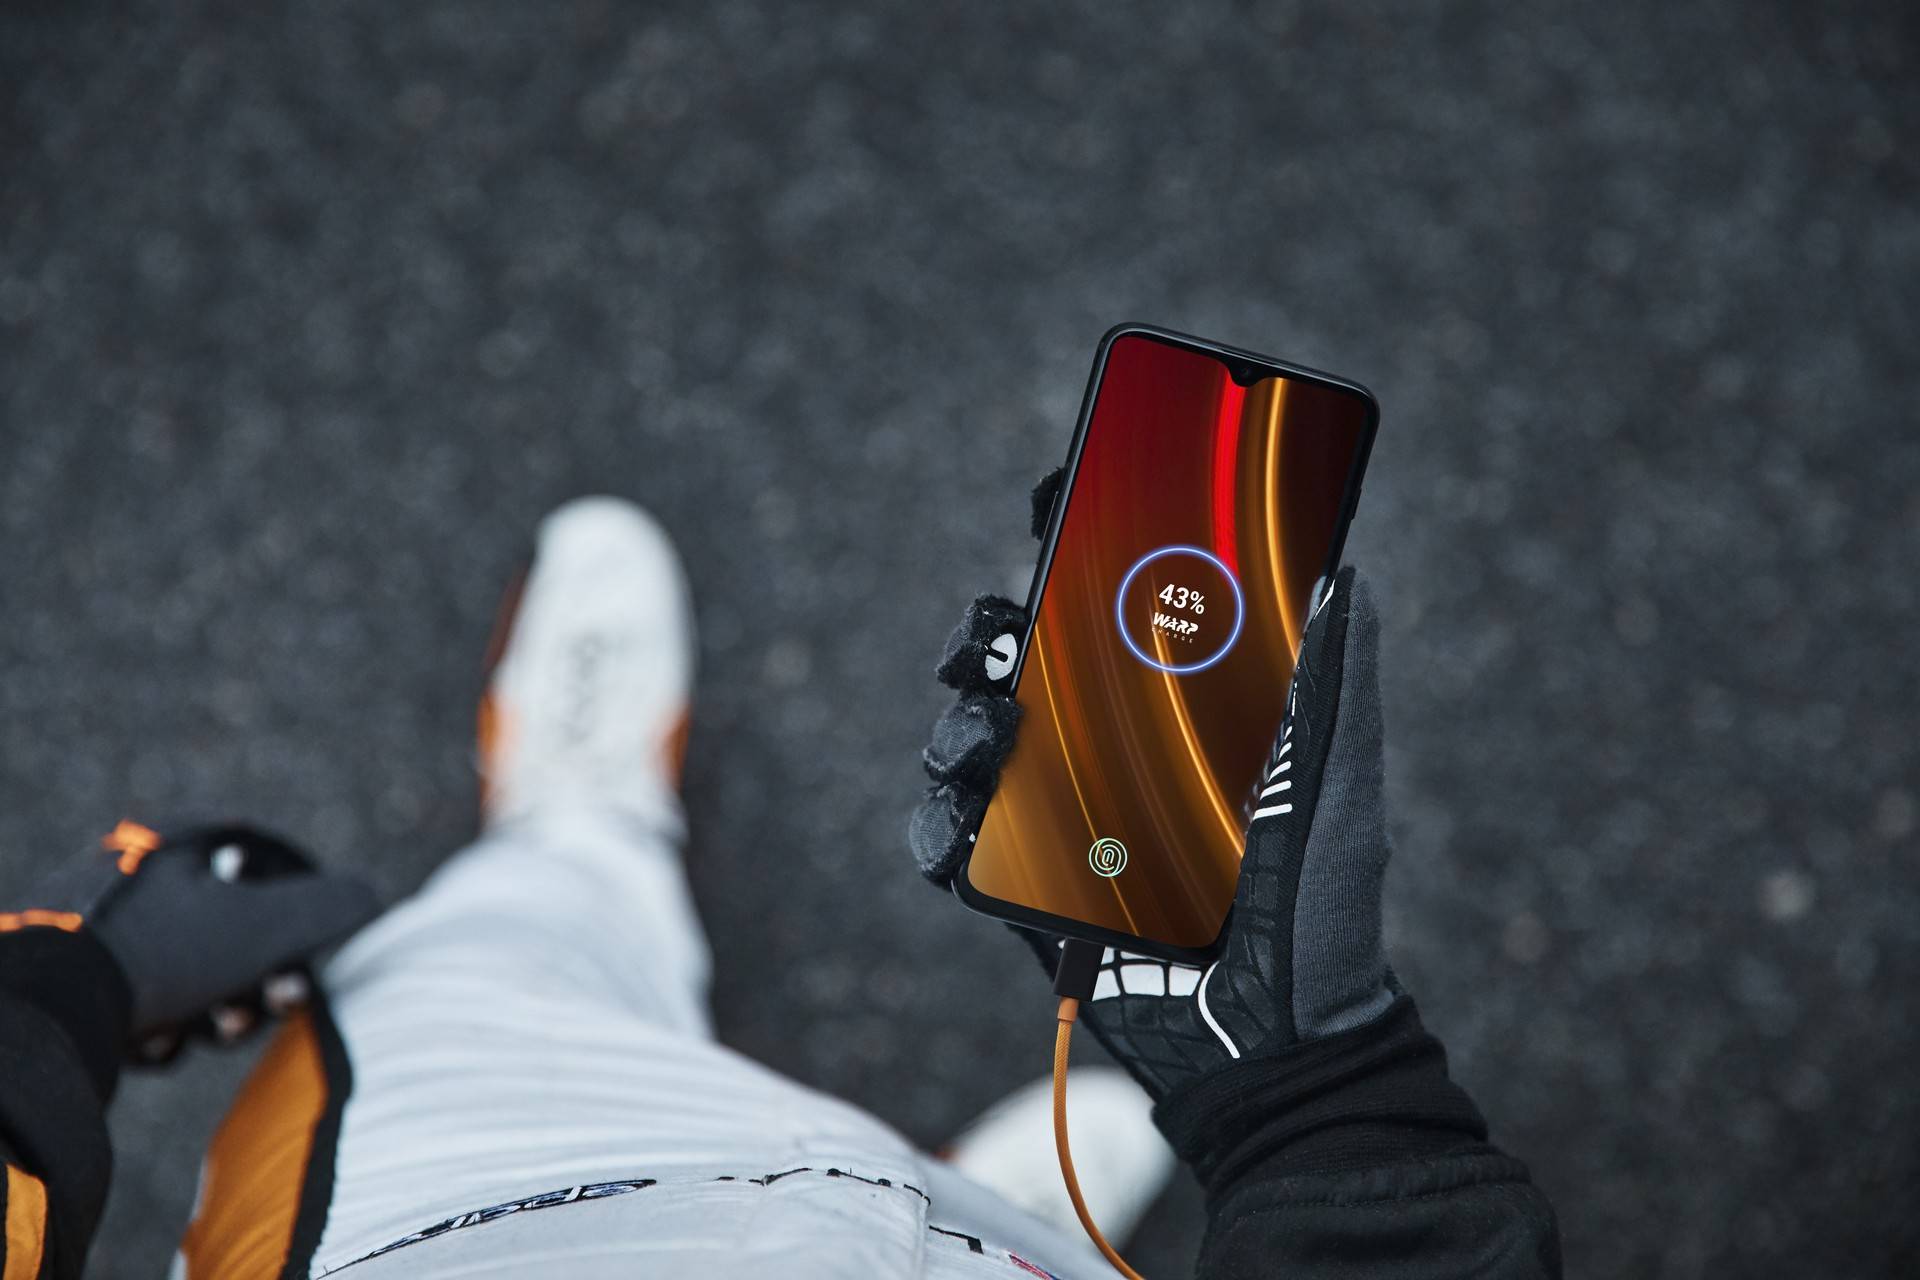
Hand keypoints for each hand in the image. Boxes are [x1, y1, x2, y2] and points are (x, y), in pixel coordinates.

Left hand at [7, 820, 378, 1063]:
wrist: (40, 1012)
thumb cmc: (162, 956)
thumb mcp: (269, 927)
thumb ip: (334, 906)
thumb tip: (369, 898)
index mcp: (182, 840)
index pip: (268, 865)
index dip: (300, 918)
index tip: (302, 962)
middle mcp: (140, 871)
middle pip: (234, 929)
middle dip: (259, 979)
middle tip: (267, 1007)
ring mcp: (99, 923)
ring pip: (191, 971)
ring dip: (215, 1009)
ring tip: (205, 1031)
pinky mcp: (72, 974)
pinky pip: (140, 999)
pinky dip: (158, 1025)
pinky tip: (148, 1044)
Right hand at [910, 476, 1396, 1100]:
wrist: (1274, 1040)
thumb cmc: (1319, 907)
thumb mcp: (1332, 783)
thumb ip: (1332, 684)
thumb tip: (1345, 574)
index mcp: (1173, 716)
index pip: (1112, 613)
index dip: (1076, 547)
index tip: (1059, 495)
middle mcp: (1108, 756)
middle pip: (1019, 666)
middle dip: (990, 633)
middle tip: (994, 632)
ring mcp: (1059, 819)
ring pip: (971, 743)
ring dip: (960, 722)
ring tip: (990, 731)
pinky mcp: (1022, 887)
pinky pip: (951, 840)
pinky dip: (937, 821)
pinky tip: (958, 814)